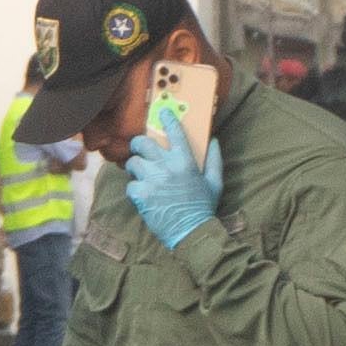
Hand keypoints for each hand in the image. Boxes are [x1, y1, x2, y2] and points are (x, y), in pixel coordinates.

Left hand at [122, 120, 224, 248]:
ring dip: (136, 168)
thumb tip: (214, 140)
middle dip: (138, 144)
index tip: (162, 113)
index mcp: (185, 161)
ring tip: (142, 176)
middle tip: (140, 150)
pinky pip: (130, 185)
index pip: (174, 132)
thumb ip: (214, 159)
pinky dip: (135, 189)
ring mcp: (152, 180)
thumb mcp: (215, 182)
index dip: (167, 119)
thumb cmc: (203, 207)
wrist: (191, 232)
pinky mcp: (141, 195)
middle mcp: (166, 167)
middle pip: (142, 143)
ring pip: (133, 163)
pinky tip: (143, 195)